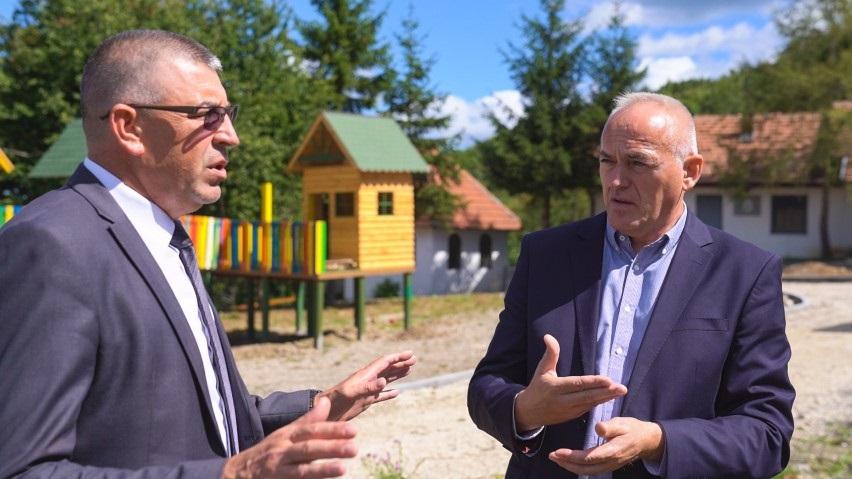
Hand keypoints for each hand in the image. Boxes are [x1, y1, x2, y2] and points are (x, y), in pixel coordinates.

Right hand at [222, 396, 356, 478]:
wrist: (237, 474)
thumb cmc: (267, 451)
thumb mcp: (285, 433)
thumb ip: (308, 421)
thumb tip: (327, 402)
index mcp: (286, 436)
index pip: (311, 431)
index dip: (332, 430)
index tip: (353, 431)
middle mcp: (282, 452)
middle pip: (308, 449)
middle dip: (331, 448)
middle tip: (353, 448)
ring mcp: (278, 471)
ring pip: (302, 471)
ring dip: (322, 469)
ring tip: (342, 468)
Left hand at [319, 350, 415, 420]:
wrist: (325, 412)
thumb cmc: (335, 400)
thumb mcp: (351, 392)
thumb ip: (367, 387)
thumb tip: (384, 381)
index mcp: (365, 374)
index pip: (385, 362)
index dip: (398, 357)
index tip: (410, 354)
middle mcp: (368, 380)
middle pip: (387, 368)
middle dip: (400, 363)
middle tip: (414, 359)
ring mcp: (367, 390)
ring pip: (386, 380)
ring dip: (397, 374)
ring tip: (409, 370)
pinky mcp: (365, 401)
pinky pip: (381, 396)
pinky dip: (389, 394)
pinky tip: (397, 393)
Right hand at [514, 334, 626, 430]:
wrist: (529, 412)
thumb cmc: (537, 388)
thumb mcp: (542, 370)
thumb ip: (550, 354)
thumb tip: (548, 336)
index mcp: (556, 388)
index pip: (578, 384)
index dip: (593, 383)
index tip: (608, 380)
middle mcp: (563, 401)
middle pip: (588, 396)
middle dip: (606, 393)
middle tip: (622, 388)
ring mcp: (569, 410)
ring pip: (590, 403)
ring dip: (606, 398)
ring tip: (620, 392)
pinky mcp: (572, 416)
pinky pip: (588, 408)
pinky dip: (599, 402)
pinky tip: (610, 396)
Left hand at [549, 417, 664, 474]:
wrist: (647, 441)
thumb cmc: (633, 429)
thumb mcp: (623, 423)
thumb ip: (610, 427)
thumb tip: (598, 428)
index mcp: (613, 451)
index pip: (589, 457)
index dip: (573, 456)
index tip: (558, 452)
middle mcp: (610, 461)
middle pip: (585, 468)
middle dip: (567, 463)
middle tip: (552, 456)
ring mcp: (610, 466)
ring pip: (587, 471)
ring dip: (571, 466)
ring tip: (557, 459)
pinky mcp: (608, 465)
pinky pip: (591, 470)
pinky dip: (579, 467)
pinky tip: (570, 461)